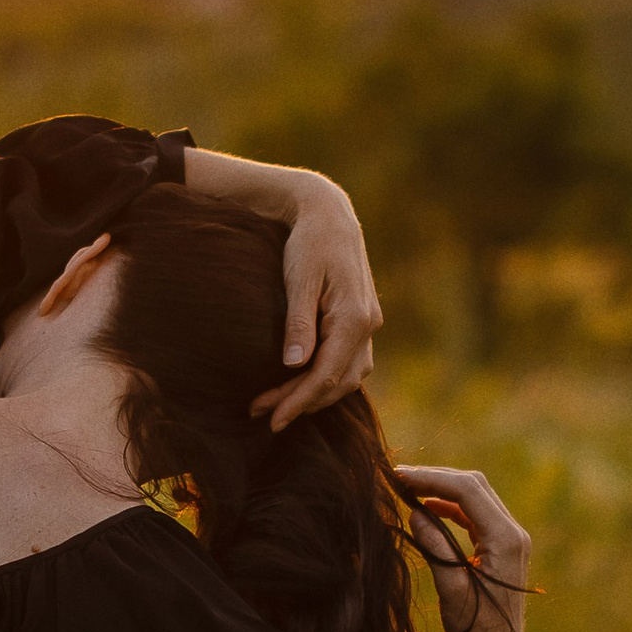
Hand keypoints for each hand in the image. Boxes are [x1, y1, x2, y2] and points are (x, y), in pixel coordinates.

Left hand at [255, 176, 384, 431]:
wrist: (328, 213)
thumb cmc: (309, 242)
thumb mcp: (299, 279)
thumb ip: (298, 323)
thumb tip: (293, 366)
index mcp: (355, 318)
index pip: (326, 374)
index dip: (298, 401)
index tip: (272, 419)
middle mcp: (369, 325)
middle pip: (338, 382)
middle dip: (301, 402)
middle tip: (262, 414)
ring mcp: (369, 325)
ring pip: (347, 377)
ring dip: (315, 395)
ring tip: (277, 405)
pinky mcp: (361, 322)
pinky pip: (348, 362)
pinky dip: (326, 380)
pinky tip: (301, 385)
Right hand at [391, 464, 530, 631]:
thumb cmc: (474, 630)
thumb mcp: (451, 589)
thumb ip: (436, 548)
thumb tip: (416, 512)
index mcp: (505, 540)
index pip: (467, 490)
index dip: (431, 479)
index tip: (399, 478)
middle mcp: (513, 533)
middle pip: (474, 486)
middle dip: (437, 478)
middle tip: (400, 479)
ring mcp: (510, 539)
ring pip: (476, 497)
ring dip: (443, 490)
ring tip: (408, 490)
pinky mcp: (502, 548)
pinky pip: (476, 516)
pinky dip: (452, 508)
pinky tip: (427, 510)